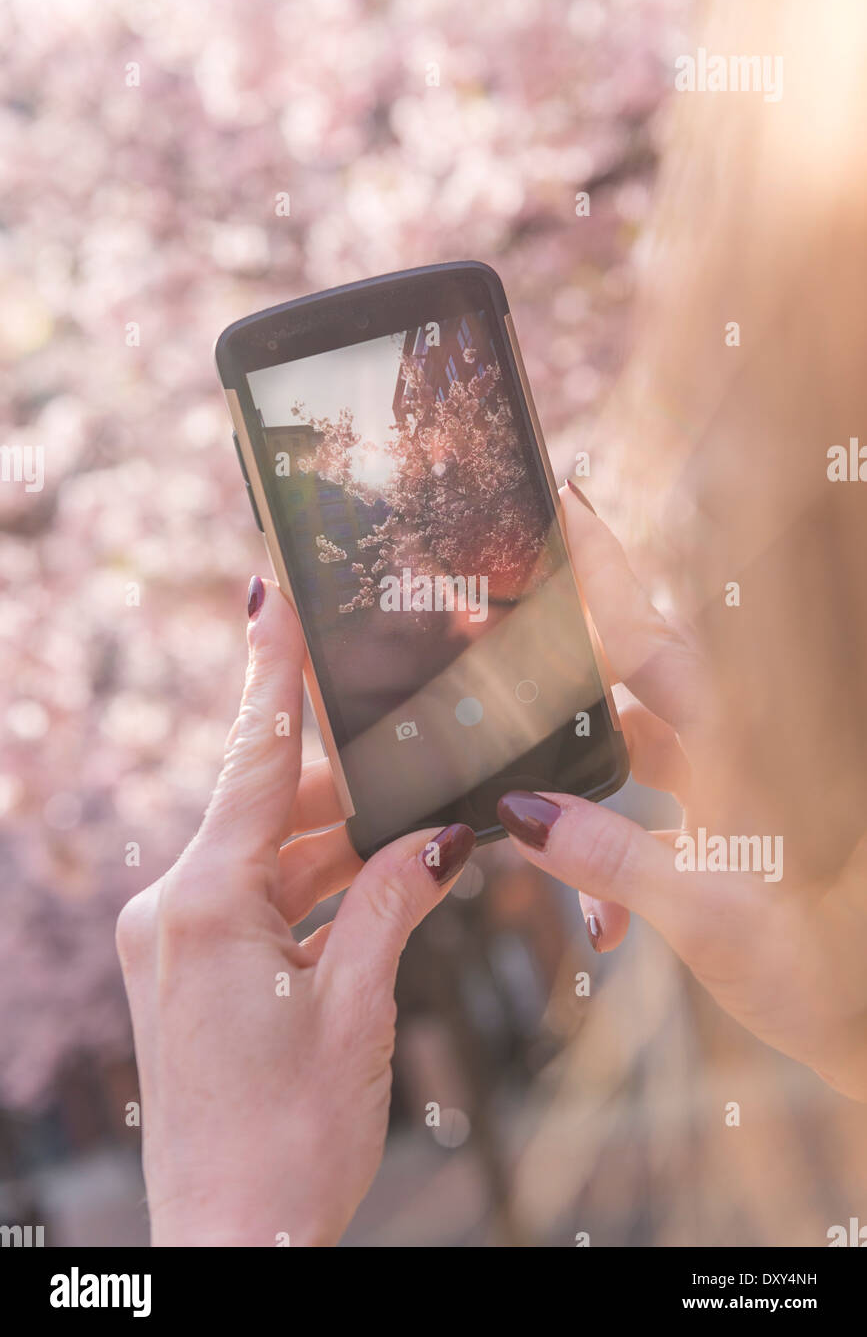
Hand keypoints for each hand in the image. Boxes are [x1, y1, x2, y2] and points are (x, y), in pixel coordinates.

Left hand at [116, 577, 474, 1246]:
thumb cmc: (287, 1141)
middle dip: (352, 784)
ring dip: (345, 847)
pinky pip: (263, 902)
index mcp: (203, 904)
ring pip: (274, 858)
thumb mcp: (358, 1010)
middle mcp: (175, 908)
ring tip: (424, 825)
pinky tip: (384, 884)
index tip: (274, 595)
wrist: (231, 1245)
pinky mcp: (190, 969)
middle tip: (418, 744)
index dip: (272, 672)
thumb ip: (397, 903)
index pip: (252, 760)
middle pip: (274, 810)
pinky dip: (321, 892)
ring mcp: (176, 940)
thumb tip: (449, 836)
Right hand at [498, 486, 866, 1101]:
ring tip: (522, 810)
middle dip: (563, 659)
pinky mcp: (726, 831)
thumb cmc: (824, 962)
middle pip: (631, 674)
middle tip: (498, 632)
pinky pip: (646, 815)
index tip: (562, 501)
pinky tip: (600, 927)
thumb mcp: (707, 914)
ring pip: (632, 747)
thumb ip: (608, 858)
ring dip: (578, 778)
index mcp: (735, 742)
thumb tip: (521, 816)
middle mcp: (731, 749)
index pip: (647, 636)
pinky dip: (609, 855)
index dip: (600, 569)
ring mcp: (729, 788)